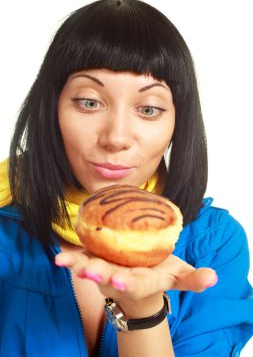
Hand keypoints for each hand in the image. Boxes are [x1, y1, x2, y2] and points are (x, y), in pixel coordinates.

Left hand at [55, 250, 217, 301]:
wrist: (138, 277)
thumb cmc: (158, 274)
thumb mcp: (179, 275)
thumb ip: (194, 279)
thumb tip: (213, 278)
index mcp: (140, 282)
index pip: (135, 286)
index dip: (128, 284)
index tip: (121, 281)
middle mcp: (119, 278)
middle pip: (108, 277)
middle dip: (99, 275)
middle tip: (90, 272)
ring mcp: (105, 268)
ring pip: (90, 266)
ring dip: (77, 264)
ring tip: (64, 260)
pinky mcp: (95, 257)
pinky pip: (81, 255)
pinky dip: (71, 254)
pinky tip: (60, 249)